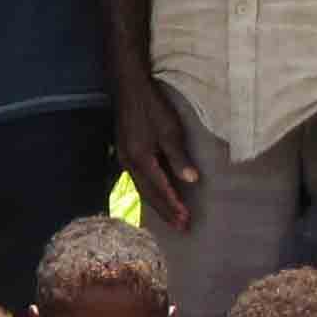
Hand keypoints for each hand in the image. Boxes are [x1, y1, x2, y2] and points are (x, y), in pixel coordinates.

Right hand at [111, 75, 198, 231]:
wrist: (129, 88)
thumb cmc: (152, 107)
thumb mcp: (170, 130)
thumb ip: (178, 157)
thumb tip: (192, 180)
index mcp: (141, 160)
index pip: (160, 190)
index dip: (174, 206)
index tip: (186, 220)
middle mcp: (130, 164)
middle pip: (149, 195)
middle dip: (166, 212)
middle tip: (181, 228)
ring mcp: (125, 159)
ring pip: (142, 189)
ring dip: (158, 205)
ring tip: (172, 218)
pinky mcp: (125, 153)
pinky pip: (138, 180)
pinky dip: (149, 193)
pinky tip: (155, 196)